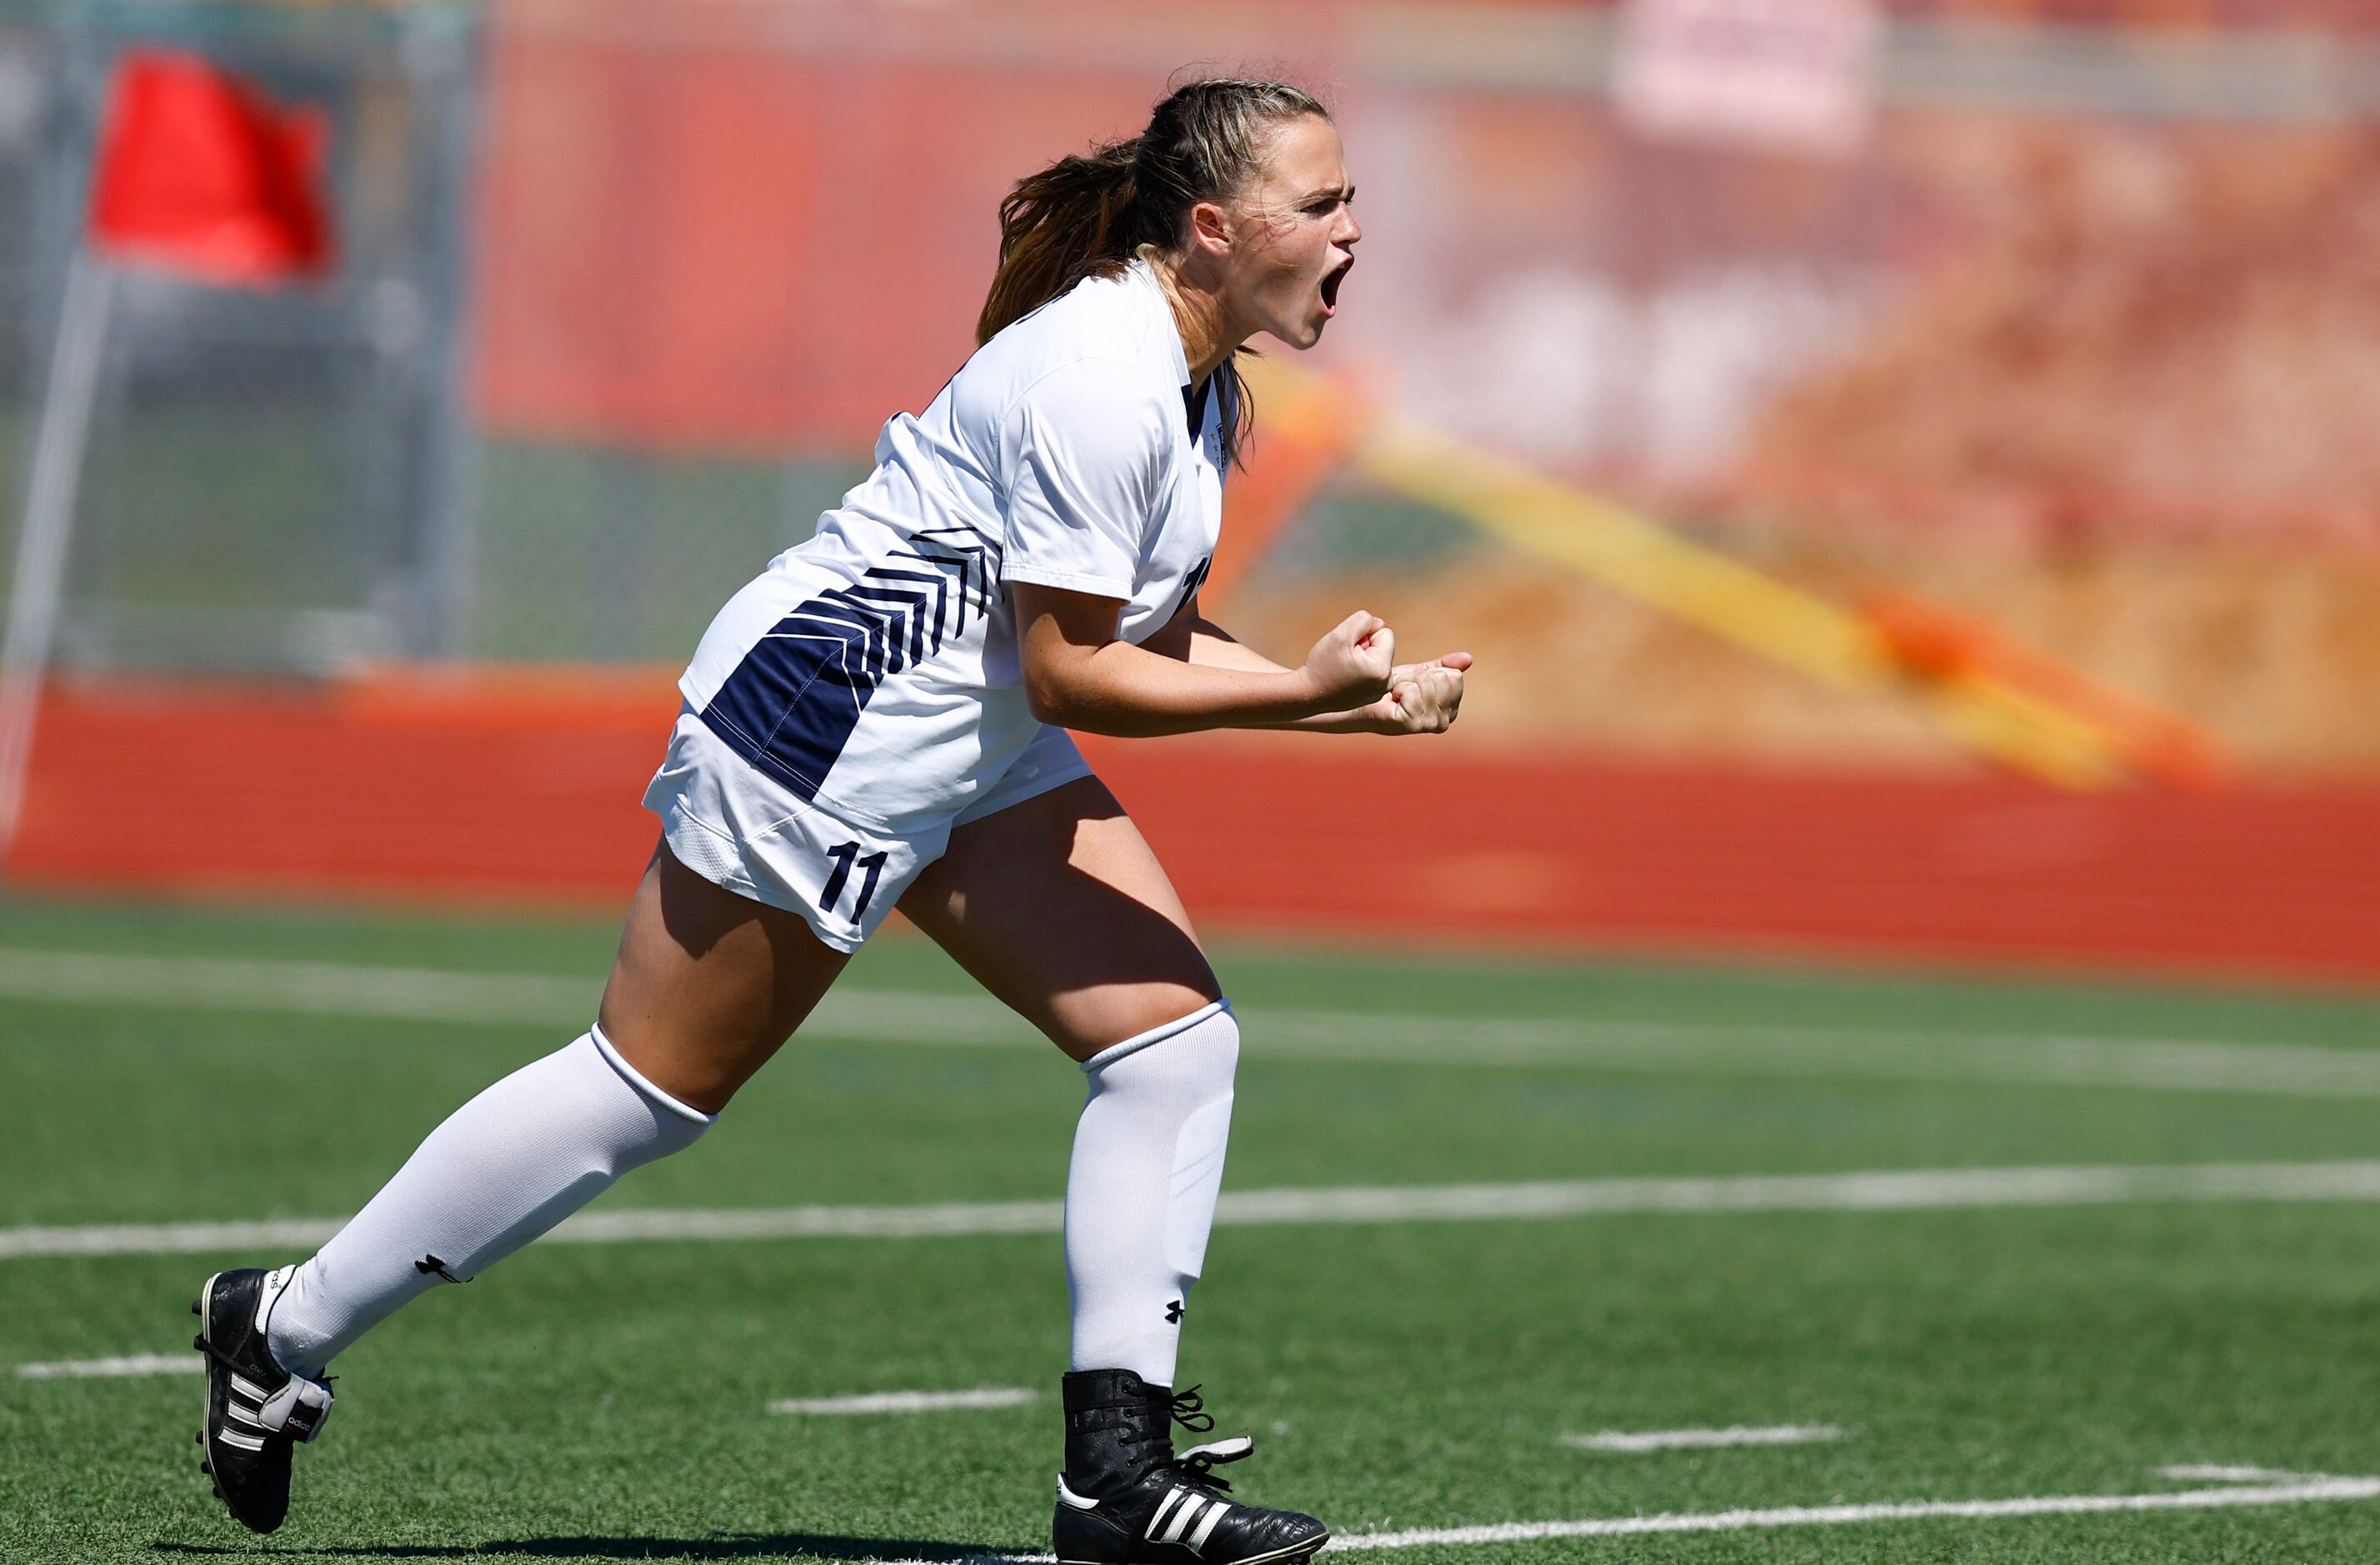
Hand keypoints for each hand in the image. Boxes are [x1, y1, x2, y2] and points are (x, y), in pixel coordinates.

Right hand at [1298, 610, 1393, 708]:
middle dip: (1365, 646)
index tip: (1348, 647)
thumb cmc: (1322, 665)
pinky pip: (1372, 672)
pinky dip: (1360, 669)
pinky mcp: (1371, 696)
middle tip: (1344, 658)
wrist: (1306, 694)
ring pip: (1377, 658)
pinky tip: (1344, 677)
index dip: (1365, 633)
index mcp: (1382, 669)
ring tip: (1343, 667)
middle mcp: (1385, 684)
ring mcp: (1379, 692)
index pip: (1386, 633)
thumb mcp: (1341, 634)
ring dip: (1362, 657)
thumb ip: (1363, 620)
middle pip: (1383, 647)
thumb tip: (1379, 623)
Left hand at [1352, 650, 1469, 734]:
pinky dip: (1398, 688)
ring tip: (1396, 692)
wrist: (1362, 701)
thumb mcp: (1420, 674)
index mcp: (1451, 710)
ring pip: (1428, 683)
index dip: (1429, 673)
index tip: (1413, 683)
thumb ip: (1444, 668)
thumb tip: (1469, 658)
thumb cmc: (1389, 689)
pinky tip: (1392, 698)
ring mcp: (1429, 725)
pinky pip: (1413, 692)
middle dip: (1418, 676)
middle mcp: (1444, 721)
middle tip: (1402, 687)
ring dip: (1406, 681)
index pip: (1454, 676)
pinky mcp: (1411, 725)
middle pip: (1443, 678)